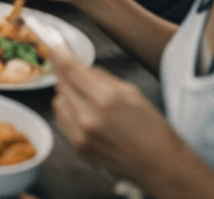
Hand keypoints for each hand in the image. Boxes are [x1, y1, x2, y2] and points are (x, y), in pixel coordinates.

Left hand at [50, 47, 183, 183]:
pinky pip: (62, 119)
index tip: (53, 47)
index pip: (71, 69)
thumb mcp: (132, 92)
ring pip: (58, 100)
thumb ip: (102, 77)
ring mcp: (81, 134)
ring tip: (85, 97)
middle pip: (61, 83)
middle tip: (70, 70)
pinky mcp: (78, 147)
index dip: (59, 55)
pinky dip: (68, 111)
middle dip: (63, 73)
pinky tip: (84, 113)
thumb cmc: (152, 128)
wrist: (160, 165)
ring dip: (66, 94)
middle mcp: (88, 116)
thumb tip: (80, 65)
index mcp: (106, 99)